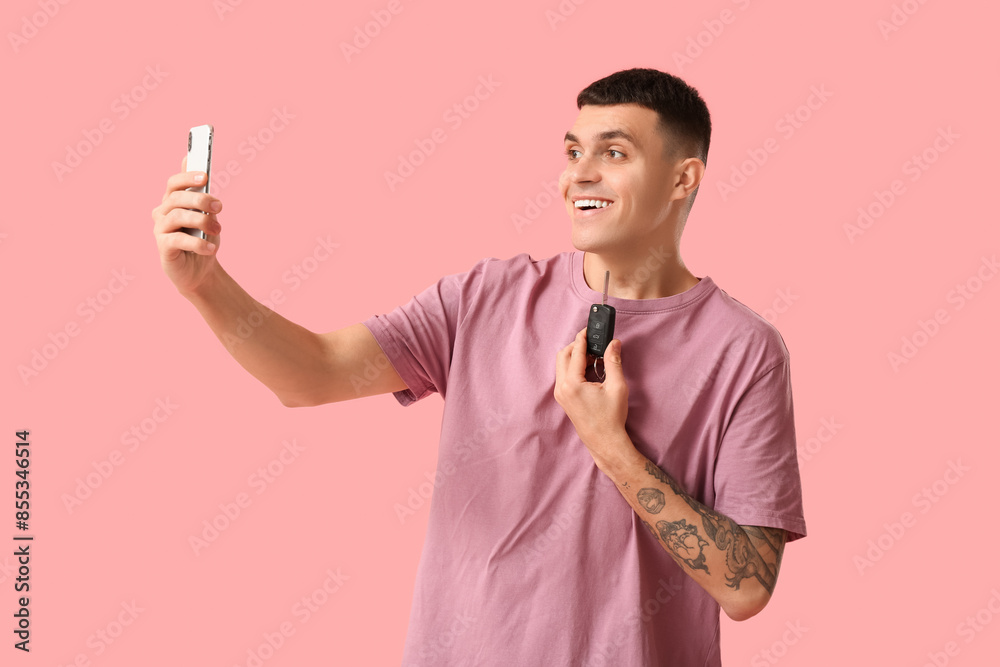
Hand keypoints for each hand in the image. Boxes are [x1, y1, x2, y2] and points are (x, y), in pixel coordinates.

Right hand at [151, 155, 223, 295]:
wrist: (201, 270)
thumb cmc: (203, 239)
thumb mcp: (208, 217)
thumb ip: (204, 200)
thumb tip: (203, 177)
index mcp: (172, 202)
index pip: (173, 183)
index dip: (186, 177)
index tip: (204, 176)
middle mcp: (162, 213)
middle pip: (176, 198)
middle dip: (200, 200)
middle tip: (219, 207)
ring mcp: (160, 229)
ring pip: (178, 216)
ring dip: (202, 221)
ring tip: (217, 230)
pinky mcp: (163, 247)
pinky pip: (178, 240)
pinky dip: (198, 243)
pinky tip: (210, 248)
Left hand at [554, 327, 629, 466]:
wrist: (605, 442)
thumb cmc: (611, 418)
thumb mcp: (617, 387)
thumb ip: (613, 362)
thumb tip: (613, 343)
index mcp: (572, 384)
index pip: (575, 352)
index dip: (583, 338)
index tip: (590, 329)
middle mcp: (561, 388)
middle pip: (563, 355)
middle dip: (577, 345)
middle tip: (594, 343)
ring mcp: (560, 394)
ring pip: (562, 365)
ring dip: (576, 356)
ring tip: (595, 357)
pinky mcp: (563, 399)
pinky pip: (564, 375)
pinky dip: (574, 367)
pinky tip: (590, 370)